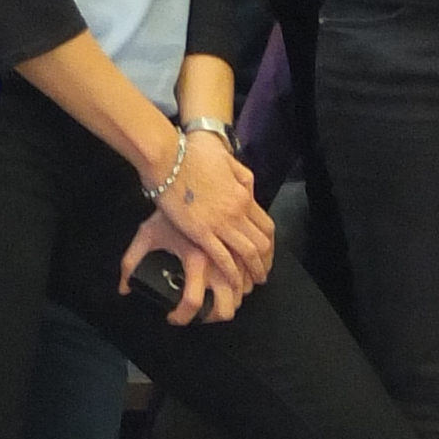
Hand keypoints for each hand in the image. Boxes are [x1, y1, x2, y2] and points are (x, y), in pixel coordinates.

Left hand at [121, 212, 244, 324]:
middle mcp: (219, 261)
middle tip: (202, 313)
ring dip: (232, 299)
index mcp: (195, 260)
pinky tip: (233, 278)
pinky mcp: (244, 242)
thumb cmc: (167, 209)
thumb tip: (124, 288)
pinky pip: (250, 271)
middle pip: (226, 308)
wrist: (190, 180)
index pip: (192, 302)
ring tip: (217, 297)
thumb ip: (131, 263)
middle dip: (213, 317)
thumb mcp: (146, 236)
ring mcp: (235, 253)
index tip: (172, 317)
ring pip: (244, 291)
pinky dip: (245, 279)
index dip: (181, 316)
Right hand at [149, 130, 274, 291]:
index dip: (269, 244)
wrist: (169, 157)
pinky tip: (233, 282)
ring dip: (252, 270)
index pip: (266, 225)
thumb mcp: (227, 162)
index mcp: (243, 194)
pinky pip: (223, 257)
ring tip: (251, 283)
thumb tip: (247, 193)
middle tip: (261, 274)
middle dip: (264, 261)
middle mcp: (237, 211)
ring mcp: (220, 223)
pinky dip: (232, 272)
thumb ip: (240, 180)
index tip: (267, 254)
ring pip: (247, 253)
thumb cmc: (193, 154)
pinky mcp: (201, 232)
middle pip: (261, 242)